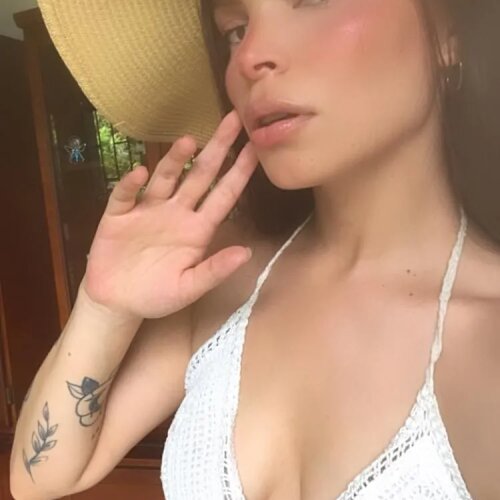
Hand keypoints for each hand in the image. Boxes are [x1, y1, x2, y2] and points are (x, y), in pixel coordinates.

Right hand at [82, 110, 257, 318]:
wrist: (117, 303)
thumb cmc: (157, 296)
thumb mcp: (189, 288)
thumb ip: (215, 270)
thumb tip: (246, 253)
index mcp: (197, 230)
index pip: (224, 196)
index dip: (240, 173)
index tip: (255, 148)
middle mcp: (176, 213)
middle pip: (199, 176)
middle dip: (216, 149)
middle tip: (233, 120)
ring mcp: (147, 211)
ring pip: (165, 178)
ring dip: (175, 160)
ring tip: (190, 140)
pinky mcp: (118, 216)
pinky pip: (125, 196)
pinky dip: (131, 185)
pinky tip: (140, 174)